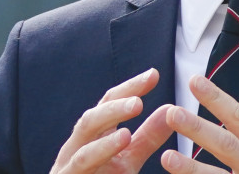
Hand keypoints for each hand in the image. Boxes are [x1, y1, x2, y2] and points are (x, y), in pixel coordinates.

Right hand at [50, 68, 172, 173]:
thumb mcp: (129, 160)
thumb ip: (148, 137)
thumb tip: (170, 109)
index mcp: (93, 135)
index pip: (109, 104)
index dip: (130, 88)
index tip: (154, 74)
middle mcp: (77, 146)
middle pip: (93, 118)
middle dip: (115, 107)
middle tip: (139, 100)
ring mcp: (68, 165)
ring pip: (83, 142)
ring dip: (107, 133)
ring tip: (130, 123)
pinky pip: (81, 165)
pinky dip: (100, 152)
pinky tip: (121, 141)